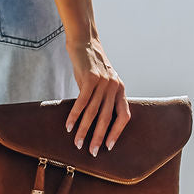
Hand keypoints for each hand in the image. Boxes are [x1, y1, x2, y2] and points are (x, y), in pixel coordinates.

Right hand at [64, 34, 129, 154]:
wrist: (84, 42)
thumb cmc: (91, 65)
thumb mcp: (102, 82)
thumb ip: (103, 97)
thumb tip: (95, 120)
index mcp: (121, 89)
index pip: (124, 116)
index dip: (117, 132)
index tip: (109, 146)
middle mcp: (115, 87)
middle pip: (108, 118)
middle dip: (99, 137)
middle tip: (92, 152)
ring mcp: (103, 82)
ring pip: (93, 112)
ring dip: (84, 130)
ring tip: (77, 143)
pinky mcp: (90, 78)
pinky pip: (82, 102)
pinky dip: (74, 116)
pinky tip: (69, 126)